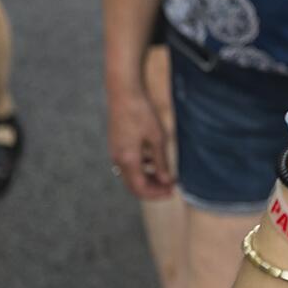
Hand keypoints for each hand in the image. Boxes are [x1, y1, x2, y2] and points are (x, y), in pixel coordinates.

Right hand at [106, 83, 173, 199]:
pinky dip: (141, 168)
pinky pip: (128, 164)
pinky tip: (154, 161)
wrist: (123, 93)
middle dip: (152, 189)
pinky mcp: (116, 145)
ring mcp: (115, 153)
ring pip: (130, 175)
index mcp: (128, 160)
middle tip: (170, 187)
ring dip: (147, 179)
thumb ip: (161, 161)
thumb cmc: (142, 112)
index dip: (156, 193)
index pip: (140, 188)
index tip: (172, 191)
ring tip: (166, 175)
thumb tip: (166, 180)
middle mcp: (118, 160)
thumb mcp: (157, 137)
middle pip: (133, 185)